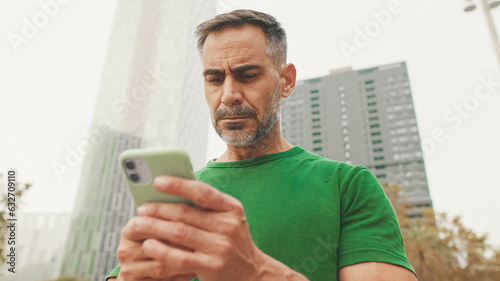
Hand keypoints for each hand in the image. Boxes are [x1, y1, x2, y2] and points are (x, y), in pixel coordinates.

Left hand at [119, 175, 306, 280]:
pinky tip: (148, 245)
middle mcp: (228, 226)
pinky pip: (178, 257)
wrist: (253, 274)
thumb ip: (207, 207)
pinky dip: (160, 250)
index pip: (203, 192)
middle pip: (185, 213)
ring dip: (154, 227)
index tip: (157, 181)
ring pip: (178, 233)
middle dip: (158, 209)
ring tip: (138, 224)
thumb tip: (172, 192)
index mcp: (232, 209)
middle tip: (141, 208)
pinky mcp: (211, 267)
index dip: (178, 185)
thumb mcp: (229, 220)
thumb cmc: (233, 242)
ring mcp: (220, 248)